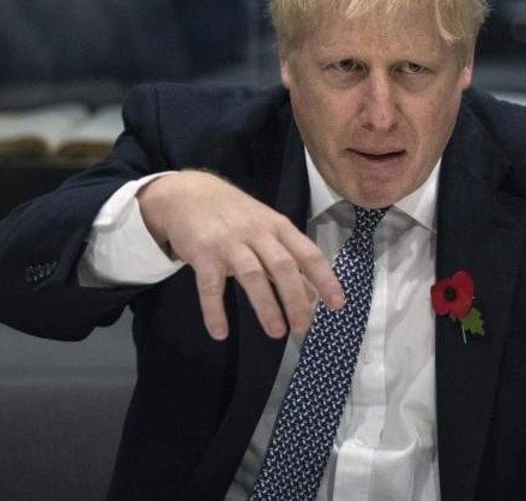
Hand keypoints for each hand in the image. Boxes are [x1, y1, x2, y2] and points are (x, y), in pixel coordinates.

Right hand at [137, 170, 342, 339]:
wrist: (187, 193)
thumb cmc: (236, 215)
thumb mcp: (268, 230)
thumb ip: (290, 262)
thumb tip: (314, 296)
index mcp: (279, 227)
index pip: (308, 253)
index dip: (325, 279)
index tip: (337, 305)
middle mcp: (257, 233)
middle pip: (283, 266)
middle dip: (296, 299)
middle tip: (303, 328)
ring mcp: (229, 243)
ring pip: (252, 275)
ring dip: (266, 306)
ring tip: (277, 333)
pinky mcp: (202, 253)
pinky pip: (210, 286)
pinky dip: (215, 311)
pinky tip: (220, 333)